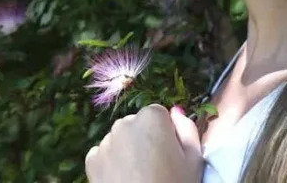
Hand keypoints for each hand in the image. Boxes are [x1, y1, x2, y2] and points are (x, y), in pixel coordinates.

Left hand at [85, 104, 202, 182]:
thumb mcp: (194, 159)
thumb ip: (187, 129)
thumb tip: (176, 111)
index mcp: (152, 117)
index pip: (159, 115)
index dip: (166, 135)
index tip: (169, 154)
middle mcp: (124, 123)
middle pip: (137, 125)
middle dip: (144, 140)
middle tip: (155, 168)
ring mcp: (105, 141)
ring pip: (120, 140)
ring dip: (127, 151)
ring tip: (139, 177)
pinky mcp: (92, 160)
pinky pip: (104, 155)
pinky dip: (111, 165)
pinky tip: (124, 181)